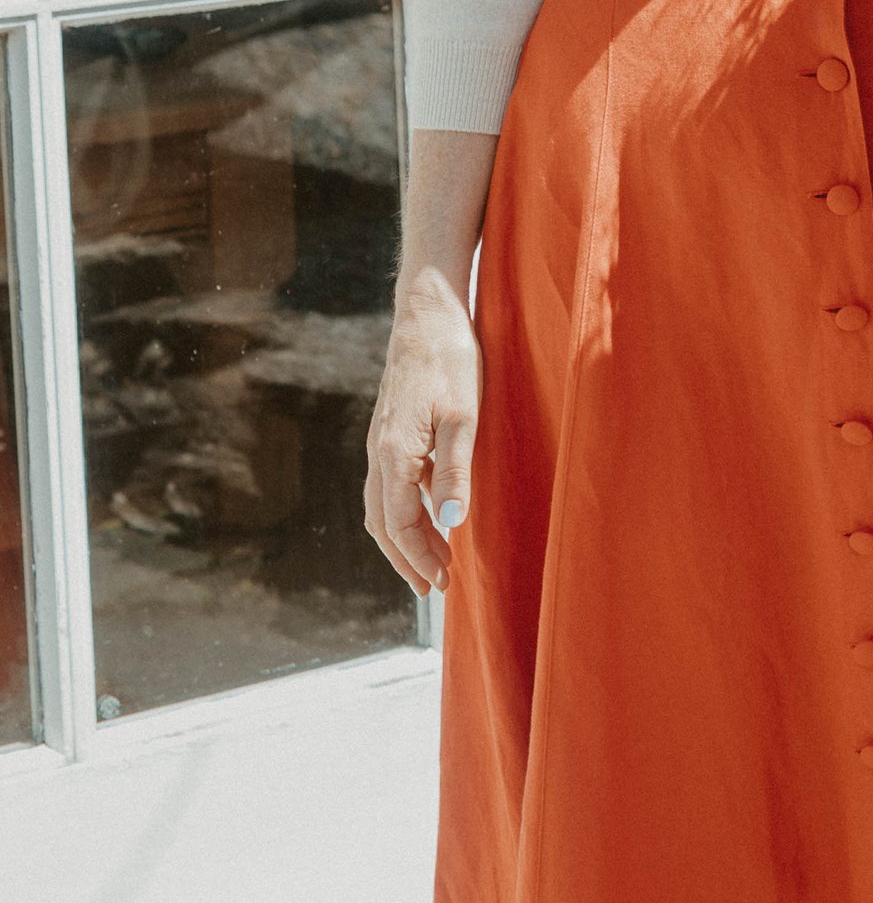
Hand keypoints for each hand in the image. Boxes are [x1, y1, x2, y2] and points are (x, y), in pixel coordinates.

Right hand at [365, 271, 481, 593]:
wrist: (428, 315)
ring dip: (406, 538)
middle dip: (407, 559)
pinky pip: (391, 485)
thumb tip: (449, 524)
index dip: (420, 559)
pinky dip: (407, 511)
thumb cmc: (451, 362)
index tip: (442, 585)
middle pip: (383, 523)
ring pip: (383, 506)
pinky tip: (433, 515)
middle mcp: (379, 453)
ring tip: (435, 561)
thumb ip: (455, 472)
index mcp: (395, 455)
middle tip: (435, 588)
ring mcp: (382, 443)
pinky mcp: (391, 432)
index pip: (401, 525)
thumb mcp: (464, 417)